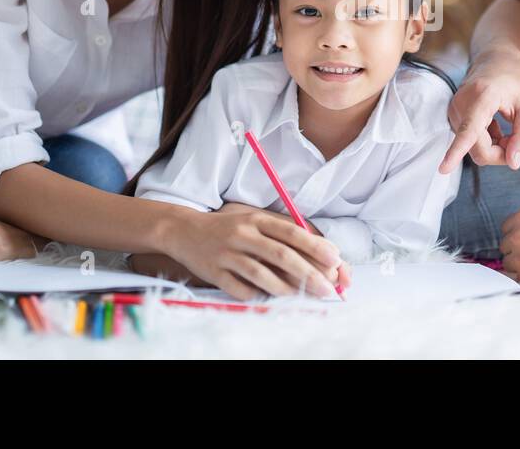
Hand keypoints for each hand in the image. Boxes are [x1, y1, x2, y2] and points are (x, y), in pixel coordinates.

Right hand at [218, 202, 351, 289]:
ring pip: (260, 274)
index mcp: (256, 219)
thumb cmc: (229, 228)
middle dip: (307, 273)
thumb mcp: (254, 220)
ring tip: (303, 298)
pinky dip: (256, 295)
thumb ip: (281, 233)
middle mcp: (242, 234)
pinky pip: (239, 288)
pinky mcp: (213, 272)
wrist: (184, 230)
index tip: (335, 259)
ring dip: (285, 288)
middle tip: (327, 288)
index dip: (314, 245)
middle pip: (280, 254)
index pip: (290, 232)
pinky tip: (270, 300)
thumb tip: (319, 252)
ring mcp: (226, 253)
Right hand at [439, 48, 519, 172]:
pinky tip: (494, 126)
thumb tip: (513, 164)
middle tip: (517, 138)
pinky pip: (469, 143)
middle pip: (478, 149)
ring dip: (494, 146)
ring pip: (473, 149)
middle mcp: (462, 104)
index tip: (444, 168)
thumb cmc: (515, 83)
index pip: (469, 129)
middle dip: (500, 153)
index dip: (457, 150)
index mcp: (482, 97)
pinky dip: (485, 142)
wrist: (495, 61)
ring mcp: (454, 111)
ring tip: (505, 127)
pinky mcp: (452, 118)